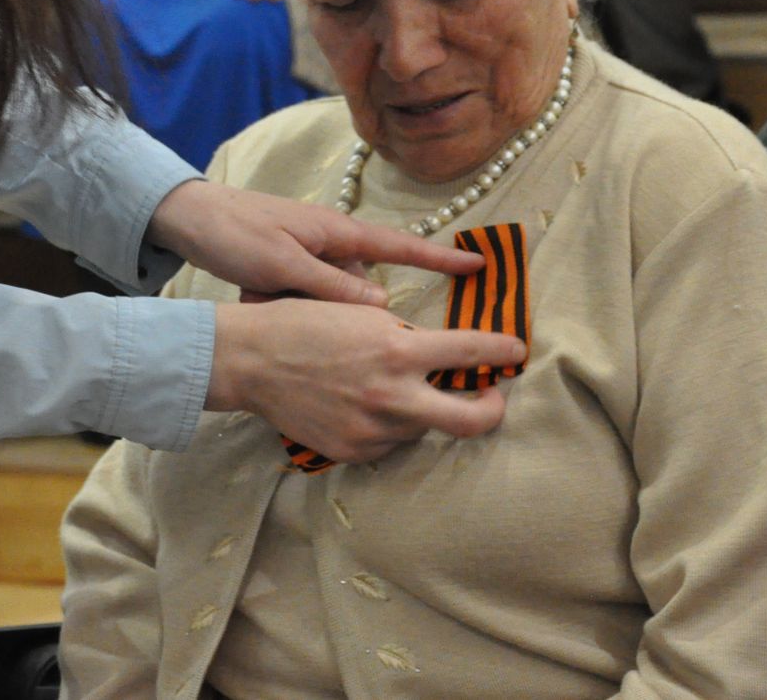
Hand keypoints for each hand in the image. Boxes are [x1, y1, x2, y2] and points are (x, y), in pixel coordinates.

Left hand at [147, 178, 484, 307]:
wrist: (190, 218)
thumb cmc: (238, 232)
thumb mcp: (284, 264)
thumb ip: (333, 288)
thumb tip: (385, 311)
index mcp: (338, 233)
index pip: (403, 247)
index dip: (442, 259)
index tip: (481, 266)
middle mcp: (332, 243)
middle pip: (358, 289)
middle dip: (329, 307)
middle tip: (279, 295)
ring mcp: (312, 256)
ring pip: (328, 300)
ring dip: (299, 308)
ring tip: (257, 295)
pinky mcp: (291, 269)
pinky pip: (304, 299)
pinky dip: (282, 304)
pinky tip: (252, 298)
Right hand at [206, 299, 524, 461]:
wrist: (250, 360)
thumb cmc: (304, 323)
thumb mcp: (363, 314)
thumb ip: (406, 335)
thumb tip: (442, 352)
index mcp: (399, 351)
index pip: (472, 352)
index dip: (503, 351)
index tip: (516, 351)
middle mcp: (393, 396)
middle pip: (470, 421)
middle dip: (492, 410)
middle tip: (492, 397)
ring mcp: (373, 431)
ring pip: (423, 428)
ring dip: (422, 410)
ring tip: (393, 388)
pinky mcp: (353, 452)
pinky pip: (389, 443)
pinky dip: (388, 425)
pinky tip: (362, 405)